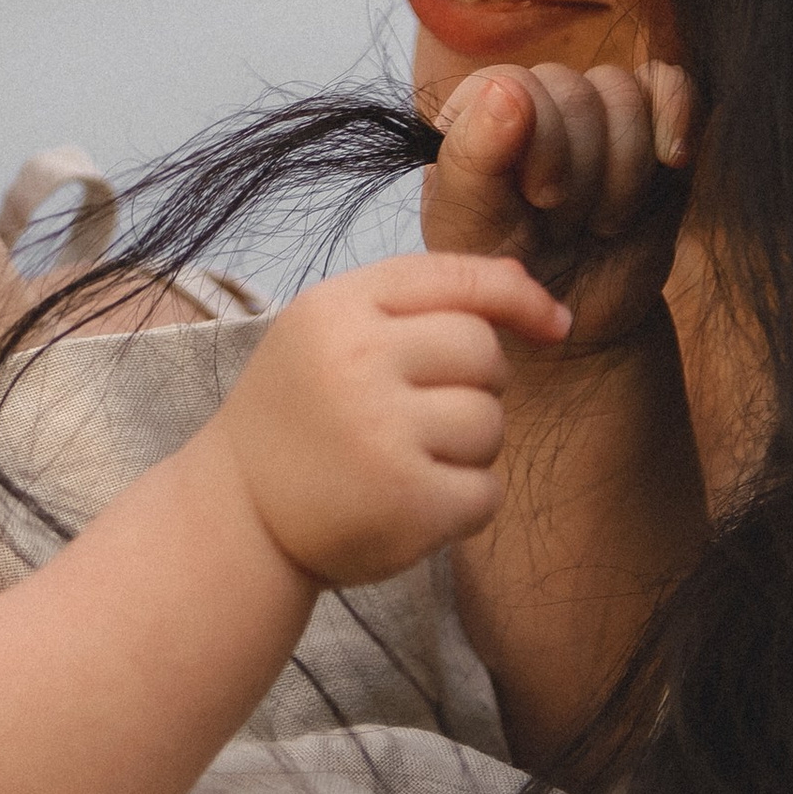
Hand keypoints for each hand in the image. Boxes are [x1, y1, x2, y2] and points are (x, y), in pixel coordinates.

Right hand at [215, 254, 571, 588]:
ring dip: (468, 448)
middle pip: (484, 353)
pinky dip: (463, 503)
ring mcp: (381, 435)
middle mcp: (357, 364)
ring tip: (406, 460)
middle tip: (420, 413)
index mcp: (336, 309)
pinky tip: (413, 503)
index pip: (458, 279)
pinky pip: (487, 491)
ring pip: (490, 424)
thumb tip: (547, 308)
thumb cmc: (302, 414)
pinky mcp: (406, 503)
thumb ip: (421, 302)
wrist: (238, 514)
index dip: (519, 296)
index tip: (554, 323)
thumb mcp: (332, 331)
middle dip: (474, 384)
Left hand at [421, 60, 694, 354]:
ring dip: (623, 166)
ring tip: (603, 219)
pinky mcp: (652, 128)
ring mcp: (596, 112)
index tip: (541, 198)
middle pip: (575, 89)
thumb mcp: (470, 228)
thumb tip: (507, 87)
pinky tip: (671, 160)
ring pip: (622, 91)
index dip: (542, 142)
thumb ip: (472, 156)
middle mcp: (537, 101)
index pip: (518, 83)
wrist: (578, 315)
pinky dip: (677, 112)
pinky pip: (669, 82)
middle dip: (580, 169)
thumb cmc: (510, 271)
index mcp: (478, 113)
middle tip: (567, 224)